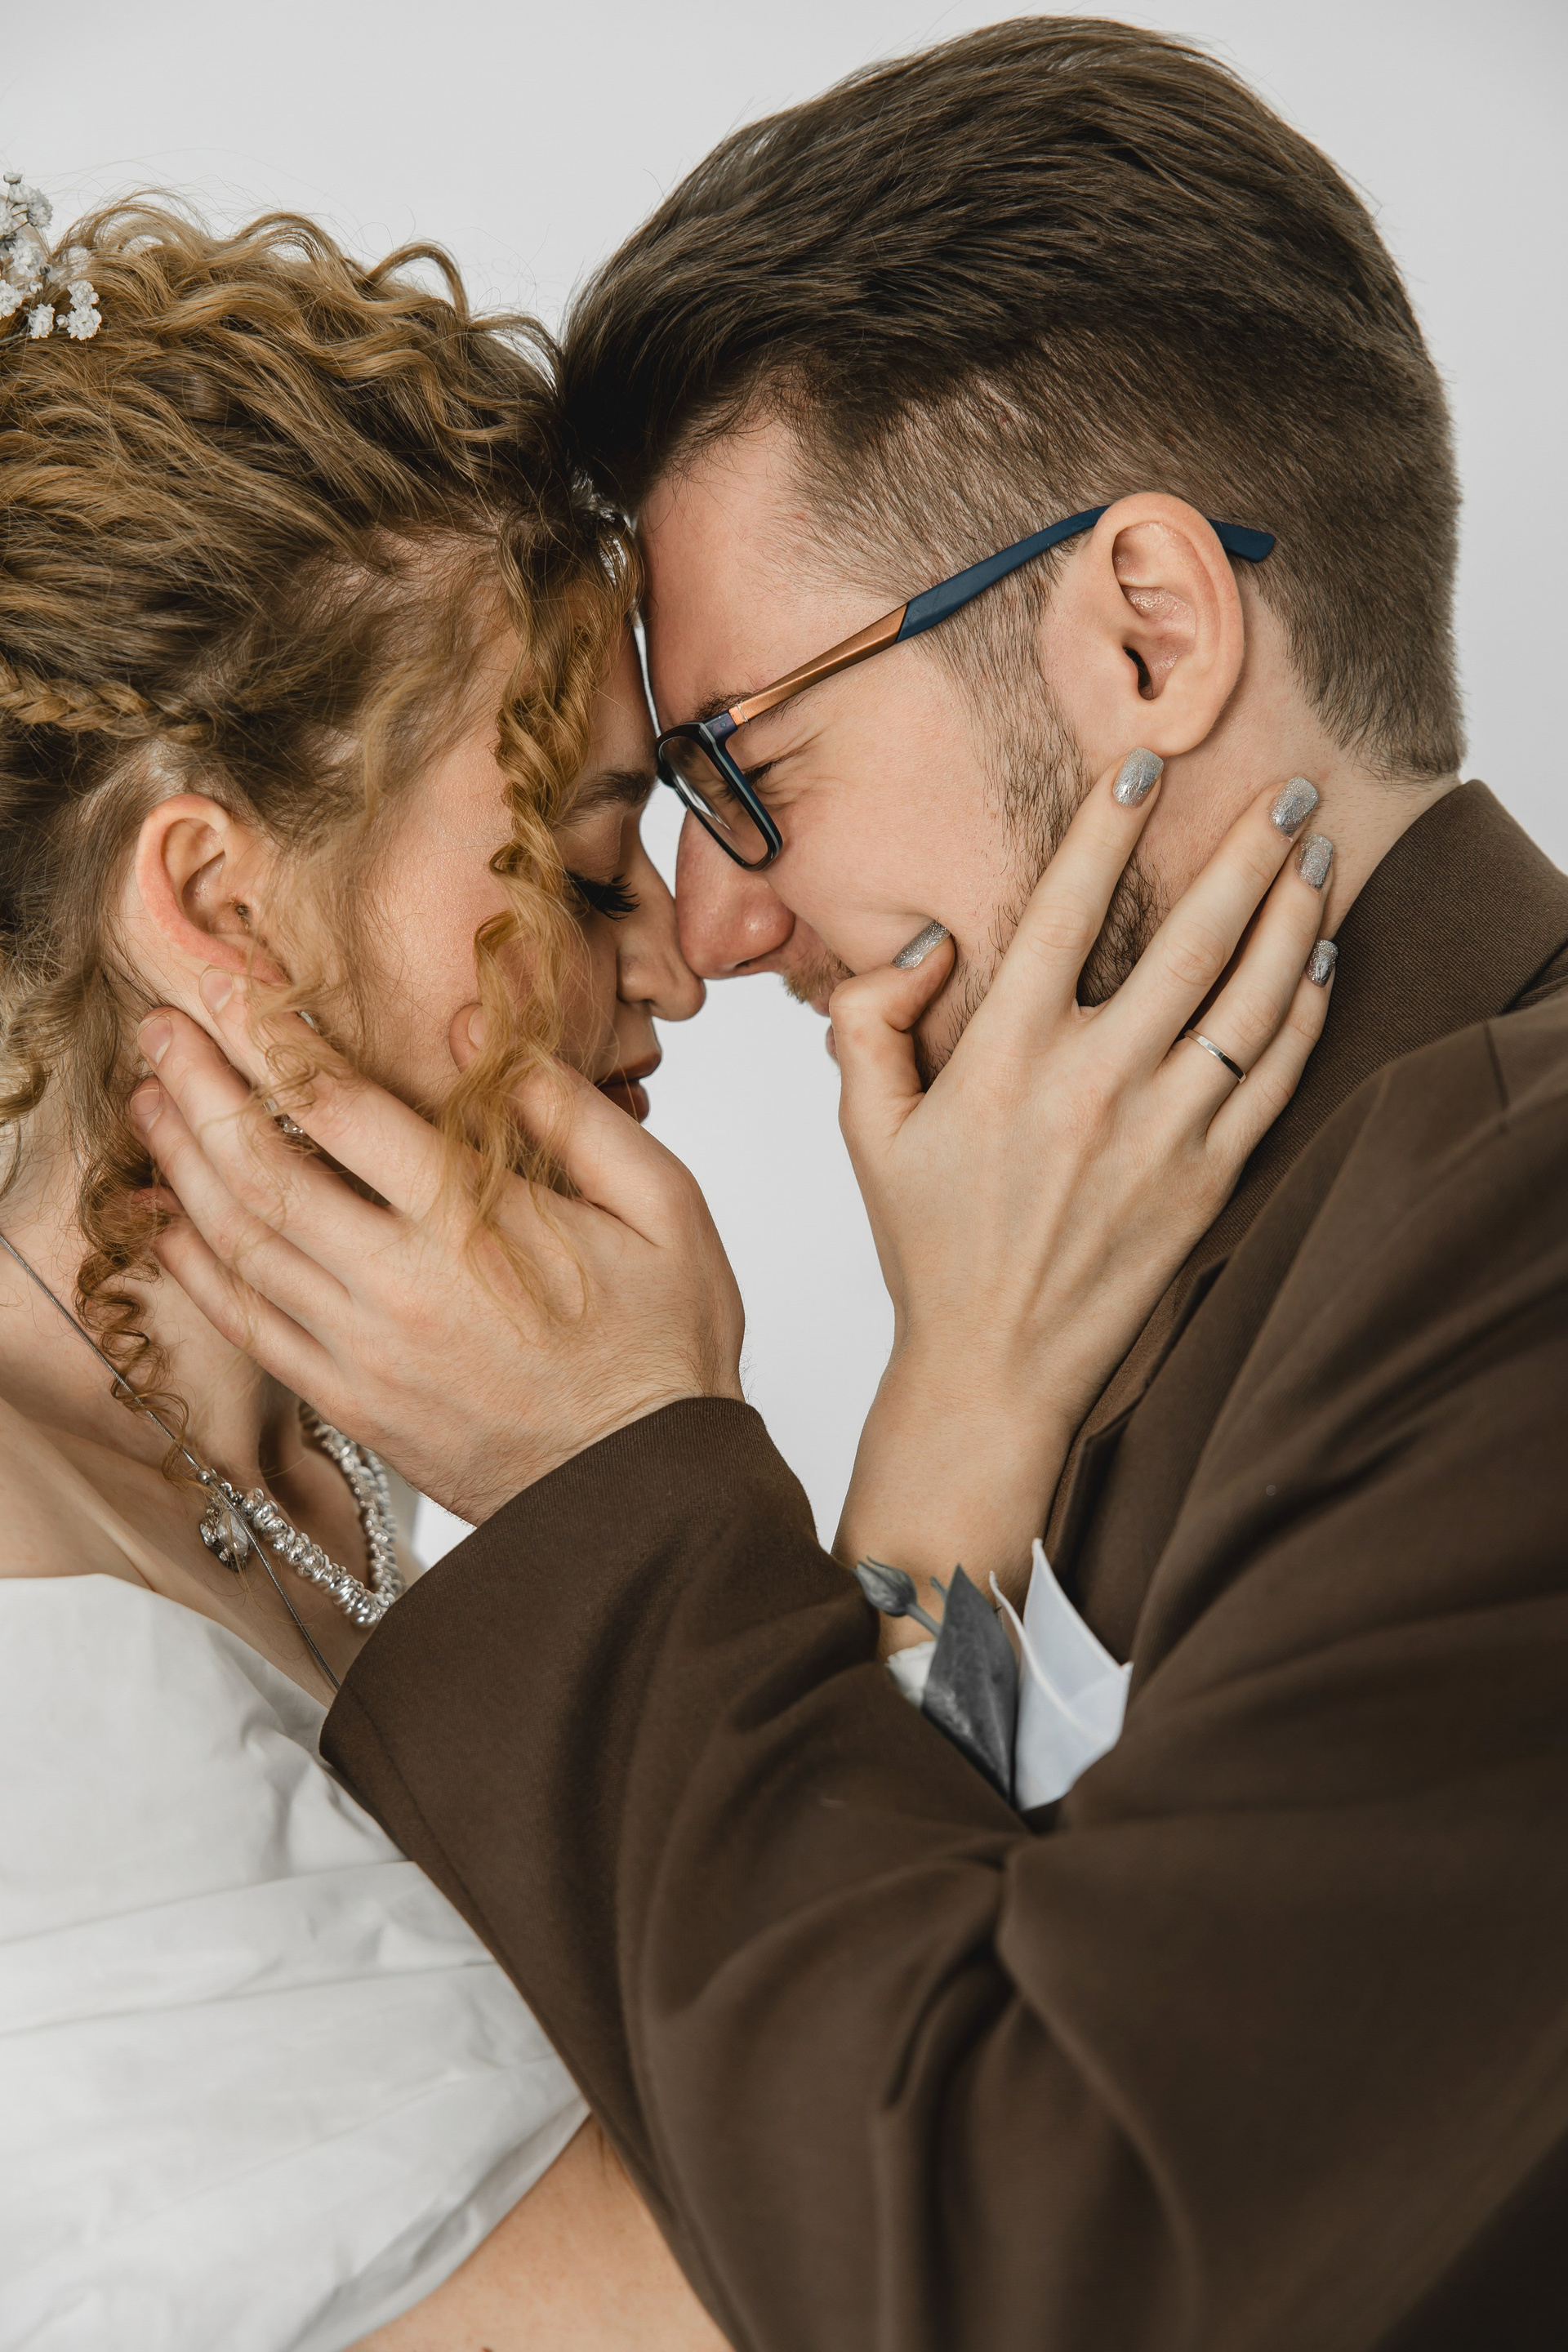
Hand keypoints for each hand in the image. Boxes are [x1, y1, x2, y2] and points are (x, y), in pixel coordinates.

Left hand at [133, 983, 743, 1522]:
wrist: (647, 1498)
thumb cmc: (666, 1348)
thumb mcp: (663, 1209)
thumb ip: (572, 1114)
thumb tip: (476, 1035)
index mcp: (474, 1226)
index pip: (340, 1108)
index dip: (268, 1038)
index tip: (227, 985)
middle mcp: (400, 1285)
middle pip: (262, 1169)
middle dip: (198, 1088)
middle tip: (158, 1028)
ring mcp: (366, 1352)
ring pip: (241, 1245)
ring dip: (181, 1167)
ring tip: (149, 1103)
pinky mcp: (354, 1404)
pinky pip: (249, 1328)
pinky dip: (197, 1272)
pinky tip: (169, 1226)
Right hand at [830, 755, 1334, 1618]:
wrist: (996, 1365)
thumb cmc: (931, 1243)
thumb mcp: (866, 1129)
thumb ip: (870, 1020)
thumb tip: (929, 945)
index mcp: (1005, 1062)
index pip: (1066, 912)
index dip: (1109, 827)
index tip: (1144, 764)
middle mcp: (1093, 1088)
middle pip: (1193, 940)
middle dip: (1249, 851)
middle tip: (1292, 789)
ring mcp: (1162, 1135)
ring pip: (1252, 1001)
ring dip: (1295, 917)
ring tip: (1318, 855)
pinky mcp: (1208, 1180)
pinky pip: (1274, 1077)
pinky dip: (1305, 1012)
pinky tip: (1319, 962)